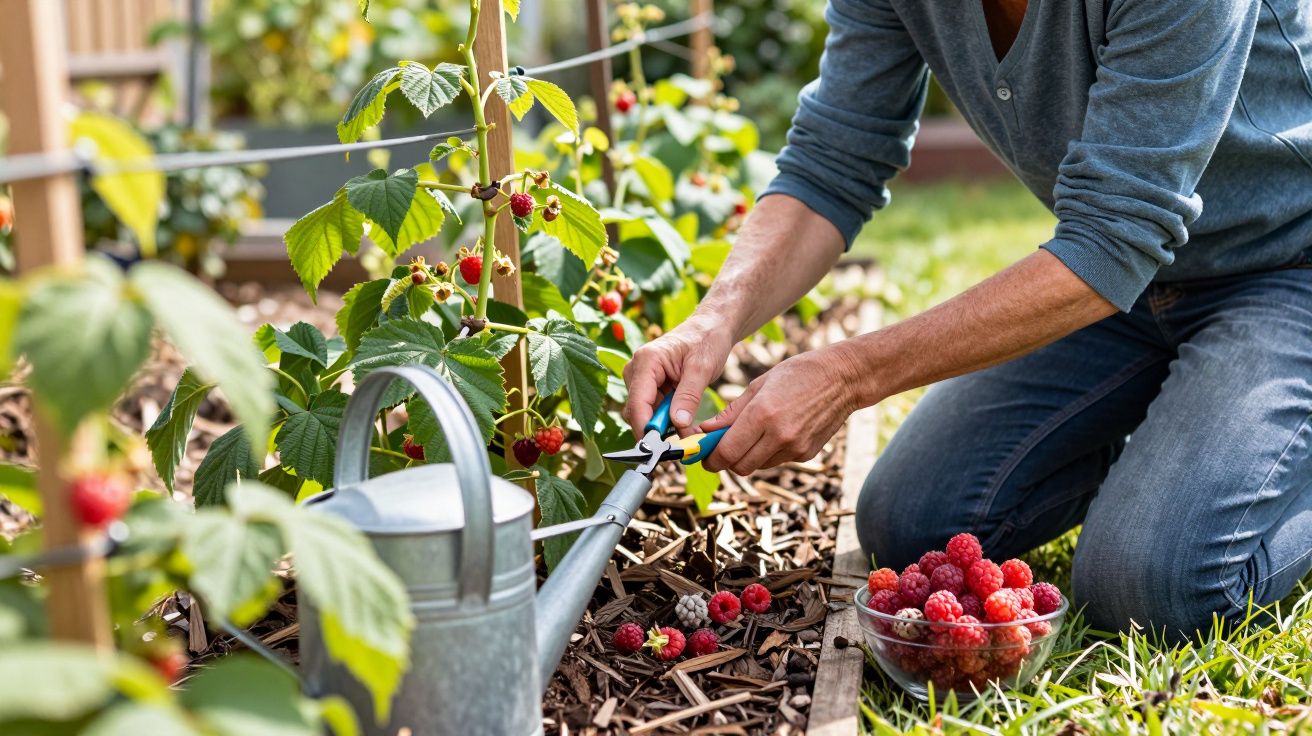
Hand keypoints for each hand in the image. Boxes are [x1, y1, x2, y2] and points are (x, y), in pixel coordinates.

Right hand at [622, 315, 734, 435]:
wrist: (710, 328)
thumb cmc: (706, 340)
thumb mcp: (702, 368)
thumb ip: (689, 396)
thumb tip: (678, 425)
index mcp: (646, 361)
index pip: (637, 402)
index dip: (645, 428)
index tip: (660, 449)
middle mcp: (637, 370)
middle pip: (636, 412)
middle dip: (656, 431)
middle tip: (683, 445)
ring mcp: (641, 380)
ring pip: (644, 415)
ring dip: (664, 428)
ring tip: (689, 433)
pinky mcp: (649, 388)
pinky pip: (653, 412)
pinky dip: (667, 422)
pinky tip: (685, 424)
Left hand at [699, 344, 861, 474]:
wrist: (843, 378)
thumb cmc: (798, 373)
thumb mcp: (759, 384)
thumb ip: (730, 412)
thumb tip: (705, 430)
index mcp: (762, 414)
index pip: (726, 452)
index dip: (710, 458)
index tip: (704, 454)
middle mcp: (779, 436)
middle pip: (739, 466)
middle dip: (726, 460)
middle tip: (722, 447)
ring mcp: (795, 448)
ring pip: (757, 466)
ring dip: (747, 456)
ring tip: (752, 433)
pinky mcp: (806, 455)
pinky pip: (776, 462)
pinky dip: (767, 453)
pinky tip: (775, 432)